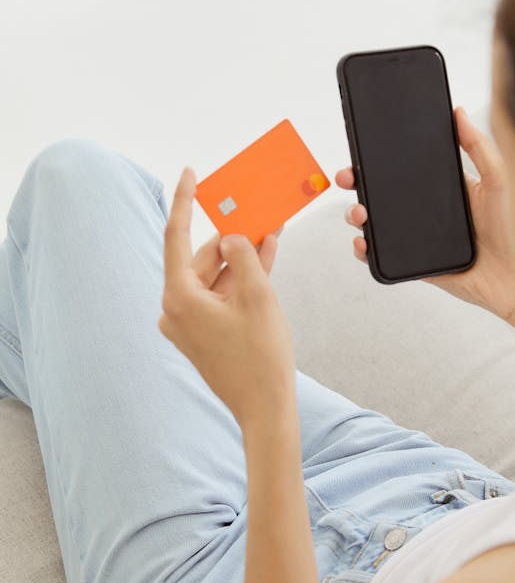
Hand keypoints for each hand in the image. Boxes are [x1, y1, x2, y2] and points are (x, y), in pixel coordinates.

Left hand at [158, 166, 295, 427]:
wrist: (265, 409)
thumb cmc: (261, 358)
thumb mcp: (258, 296)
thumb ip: (244, 256)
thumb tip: (232, 236)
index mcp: (179, 298)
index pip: (177, 236)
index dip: (185, 201)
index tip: (189, 173)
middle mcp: (176, 310)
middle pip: (203, 258)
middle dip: (232, 237)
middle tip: (255, 212)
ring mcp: (188, 324)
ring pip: (215, 277)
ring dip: (241, 258)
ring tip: (270, 234)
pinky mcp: (203, 333)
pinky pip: (220, 295)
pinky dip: (240, 279)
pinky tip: (265, 258)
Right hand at [335, 106, 514, 322]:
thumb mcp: (499, 180)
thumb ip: (479, 147)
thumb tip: (459, 112)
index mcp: (447, 187)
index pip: (407, 167)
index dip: (382, 158)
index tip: (363, 146)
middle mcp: (430, 211)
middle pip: (383, 193)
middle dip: (358, 182)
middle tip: (348, 176)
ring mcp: (420, 238)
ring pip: (378, 222)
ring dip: (358, 215)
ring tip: (359, 212)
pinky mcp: (418, 264)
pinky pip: (384, 257)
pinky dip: (367, 250)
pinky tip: (363, 242)